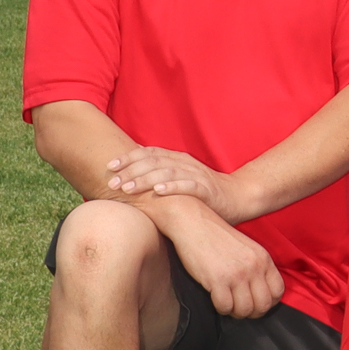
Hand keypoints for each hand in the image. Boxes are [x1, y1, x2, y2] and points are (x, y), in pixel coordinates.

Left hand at [105, 145, 239, 214]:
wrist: (238, 197)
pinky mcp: (206, 189)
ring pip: (166, 172)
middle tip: (112, 182)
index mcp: (177, 158)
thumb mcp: (180, 177)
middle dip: (130, 171)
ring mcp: (196, 175)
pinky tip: (158, 192)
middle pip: (153, 161)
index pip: (148, 152)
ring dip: (145, 180)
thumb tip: (131, 173)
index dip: (128, 157)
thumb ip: (160, 172)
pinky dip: (172, 187)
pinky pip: (188, 186)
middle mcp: (185, 163)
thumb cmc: (204, 191)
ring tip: (128, 189)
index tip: (110, 166)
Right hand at [154, 203, 283, 318]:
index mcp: (264, 258)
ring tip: (228, 305)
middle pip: (264, 305)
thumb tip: (259, 292)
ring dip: (236, 312)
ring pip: (245, 309)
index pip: (278, 291)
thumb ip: (256, 267)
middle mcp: (254, 267)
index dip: (269, 303)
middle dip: (253, 312)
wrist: (194, 224)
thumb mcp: (247, 249)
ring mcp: (237, 274)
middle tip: (241, 309)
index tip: (257, 304)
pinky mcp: (218, 280)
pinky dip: (222, 309)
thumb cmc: (217, 238)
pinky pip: (225, 307)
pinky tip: (217, 300)